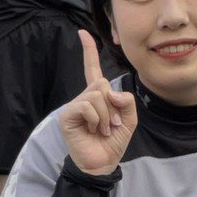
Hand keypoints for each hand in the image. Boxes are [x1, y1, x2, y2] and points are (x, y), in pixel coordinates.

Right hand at [58, 31, 135, 175]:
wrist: (102, 164)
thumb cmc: (113, 142)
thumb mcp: (129, 119)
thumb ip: (126, 100)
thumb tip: (109, 91)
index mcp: (97, 96)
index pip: (92, 69)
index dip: (88, 51)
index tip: (82, 33)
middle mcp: (84, 98)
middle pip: (100, 83)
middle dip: (113, 105)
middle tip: (112, 124)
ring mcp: (74, 106)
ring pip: (96, 94)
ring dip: (106, 115)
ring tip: (102, 130)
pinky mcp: (67, 116)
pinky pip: (86, 105)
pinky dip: (96, 119)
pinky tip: (93, 131)